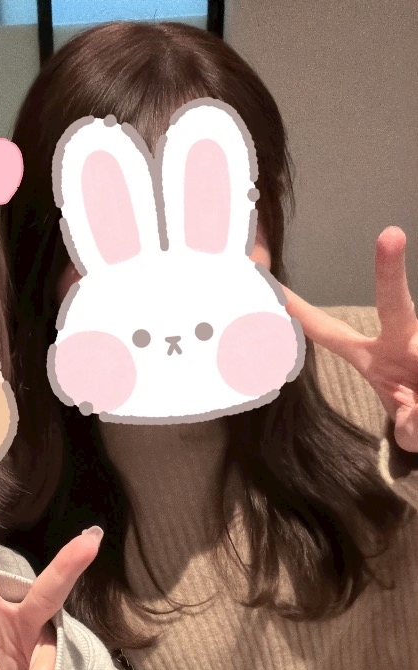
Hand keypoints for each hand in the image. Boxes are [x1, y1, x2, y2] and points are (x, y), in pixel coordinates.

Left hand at [283, 226, 417, 450]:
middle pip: (397, 305)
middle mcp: (403, 342)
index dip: (300, 311)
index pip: (330, 331)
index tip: (273, 283)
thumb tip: (416, 417)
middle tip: (390, 235)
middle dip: (390, 273)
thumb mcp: (410, 427)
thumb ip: (409, 425)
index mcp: (375, 357)